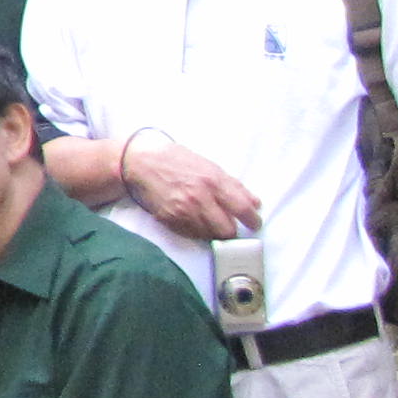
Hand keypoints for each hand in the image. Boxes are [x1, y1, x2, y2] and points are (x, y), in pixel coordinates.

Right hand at [116, 138, 262, 243]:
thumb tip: (255, 203)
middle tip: (230, 226)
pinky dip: (197, 231)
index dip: (253, 220)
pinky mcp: (169, 219)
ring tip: (209, 221)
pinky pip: (191, 234)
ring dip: (213, 231)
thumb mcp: (210, 167)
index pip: (242, 209)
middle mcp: (200, 198)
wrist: (142, 162)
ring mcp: (183, 211)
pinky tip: (194, 220)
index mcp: (214, 182)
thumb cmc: (178, 161)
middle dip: (232, 231)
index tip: (255, 224)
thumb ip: (234, 186)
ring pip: (209, 235)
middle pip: (227, 230)